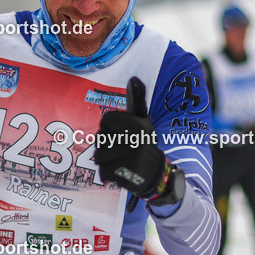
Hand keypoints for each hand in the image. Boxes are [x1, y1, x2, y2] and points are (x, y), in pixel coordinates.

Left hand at [95, 77, 183, 206]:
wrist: (156, 174)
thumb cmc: (144, 143)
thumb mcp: (143, 120)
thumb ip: (137, 100)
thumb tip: (134, 78)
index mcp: (138, 125)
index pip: (105, 121)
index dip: (109, 128)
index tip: (120, 133)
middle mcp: (134, 141)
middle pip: (100, 139)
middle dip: (107, 145)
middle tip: (122, 149)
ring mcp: (128, 159)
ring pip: (98, 156)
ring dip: (106, 160)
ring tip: (121, 160)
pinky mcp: (122, 176)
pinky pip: (102, 172)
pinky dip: (109, 174)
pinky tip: (122, 172)